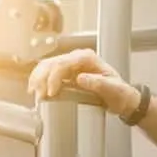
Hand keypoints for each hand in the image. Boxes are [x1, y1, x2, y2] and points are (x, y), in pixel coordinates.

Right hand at [26, 48, 140, 116]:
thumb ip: (98, 83)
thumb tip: (80, 78)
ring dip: (38, 79)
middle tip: (39, 96)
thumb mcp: (112, 89)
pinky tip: (35, 89)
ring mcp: (71, 65)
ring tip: (34, 93)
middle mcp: (77, 58)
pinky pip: (50, 73)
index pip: (63, 63)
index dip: (54, 77)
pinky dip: (41, 80)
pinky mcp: (68, 74)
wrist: (122, 98)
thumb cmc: (119, 93)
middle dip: (42, 79)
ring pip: (47, 66)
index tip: (50, 92)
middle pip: (52, 63)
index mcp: (87, 58)